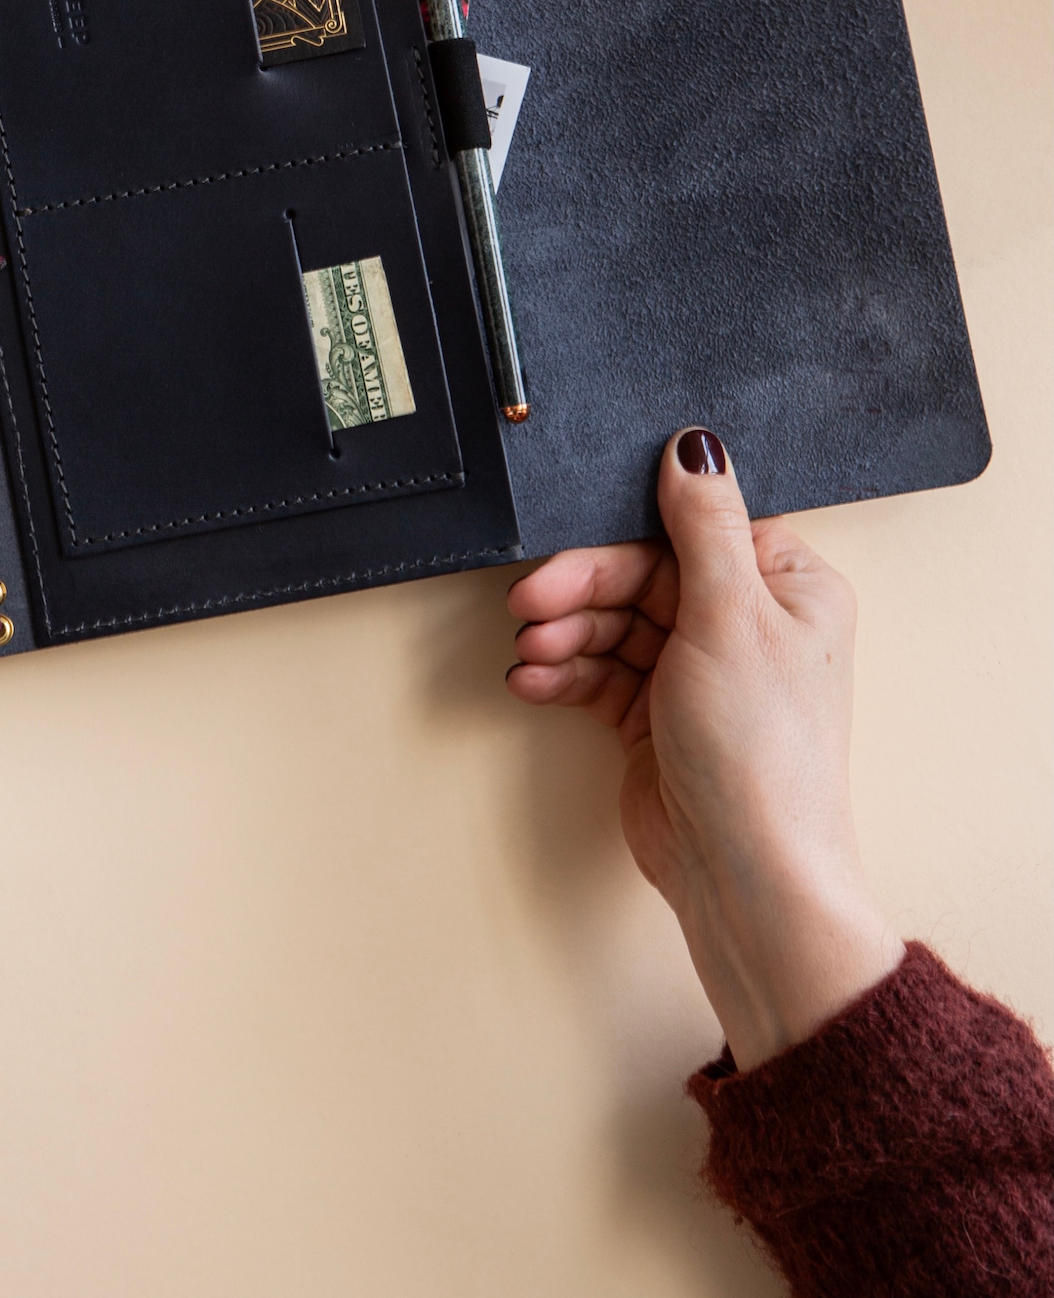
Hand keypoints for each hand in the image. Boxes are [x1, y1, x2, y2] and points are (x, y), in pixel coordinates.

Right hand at [506, 428, 903, 1070]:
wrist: (743, 871)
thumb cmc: (759, 751)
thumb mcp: (731, 617)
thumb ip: (705, 526)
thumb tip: (694, 444)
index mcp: (786, 587)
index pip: (691, 531)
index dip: (626, 537)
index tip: (568, 544)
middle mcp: (745, 625)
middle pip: (642, 576)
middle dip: (581, 592)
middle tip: (528, 603)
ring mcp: (698, 672)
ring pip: (613, 624)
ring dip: (565, 636)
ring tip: (531, 654)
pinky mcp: (657, 715)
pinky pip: (600, 672)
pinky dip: (563, 673)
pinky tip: (531, 681)